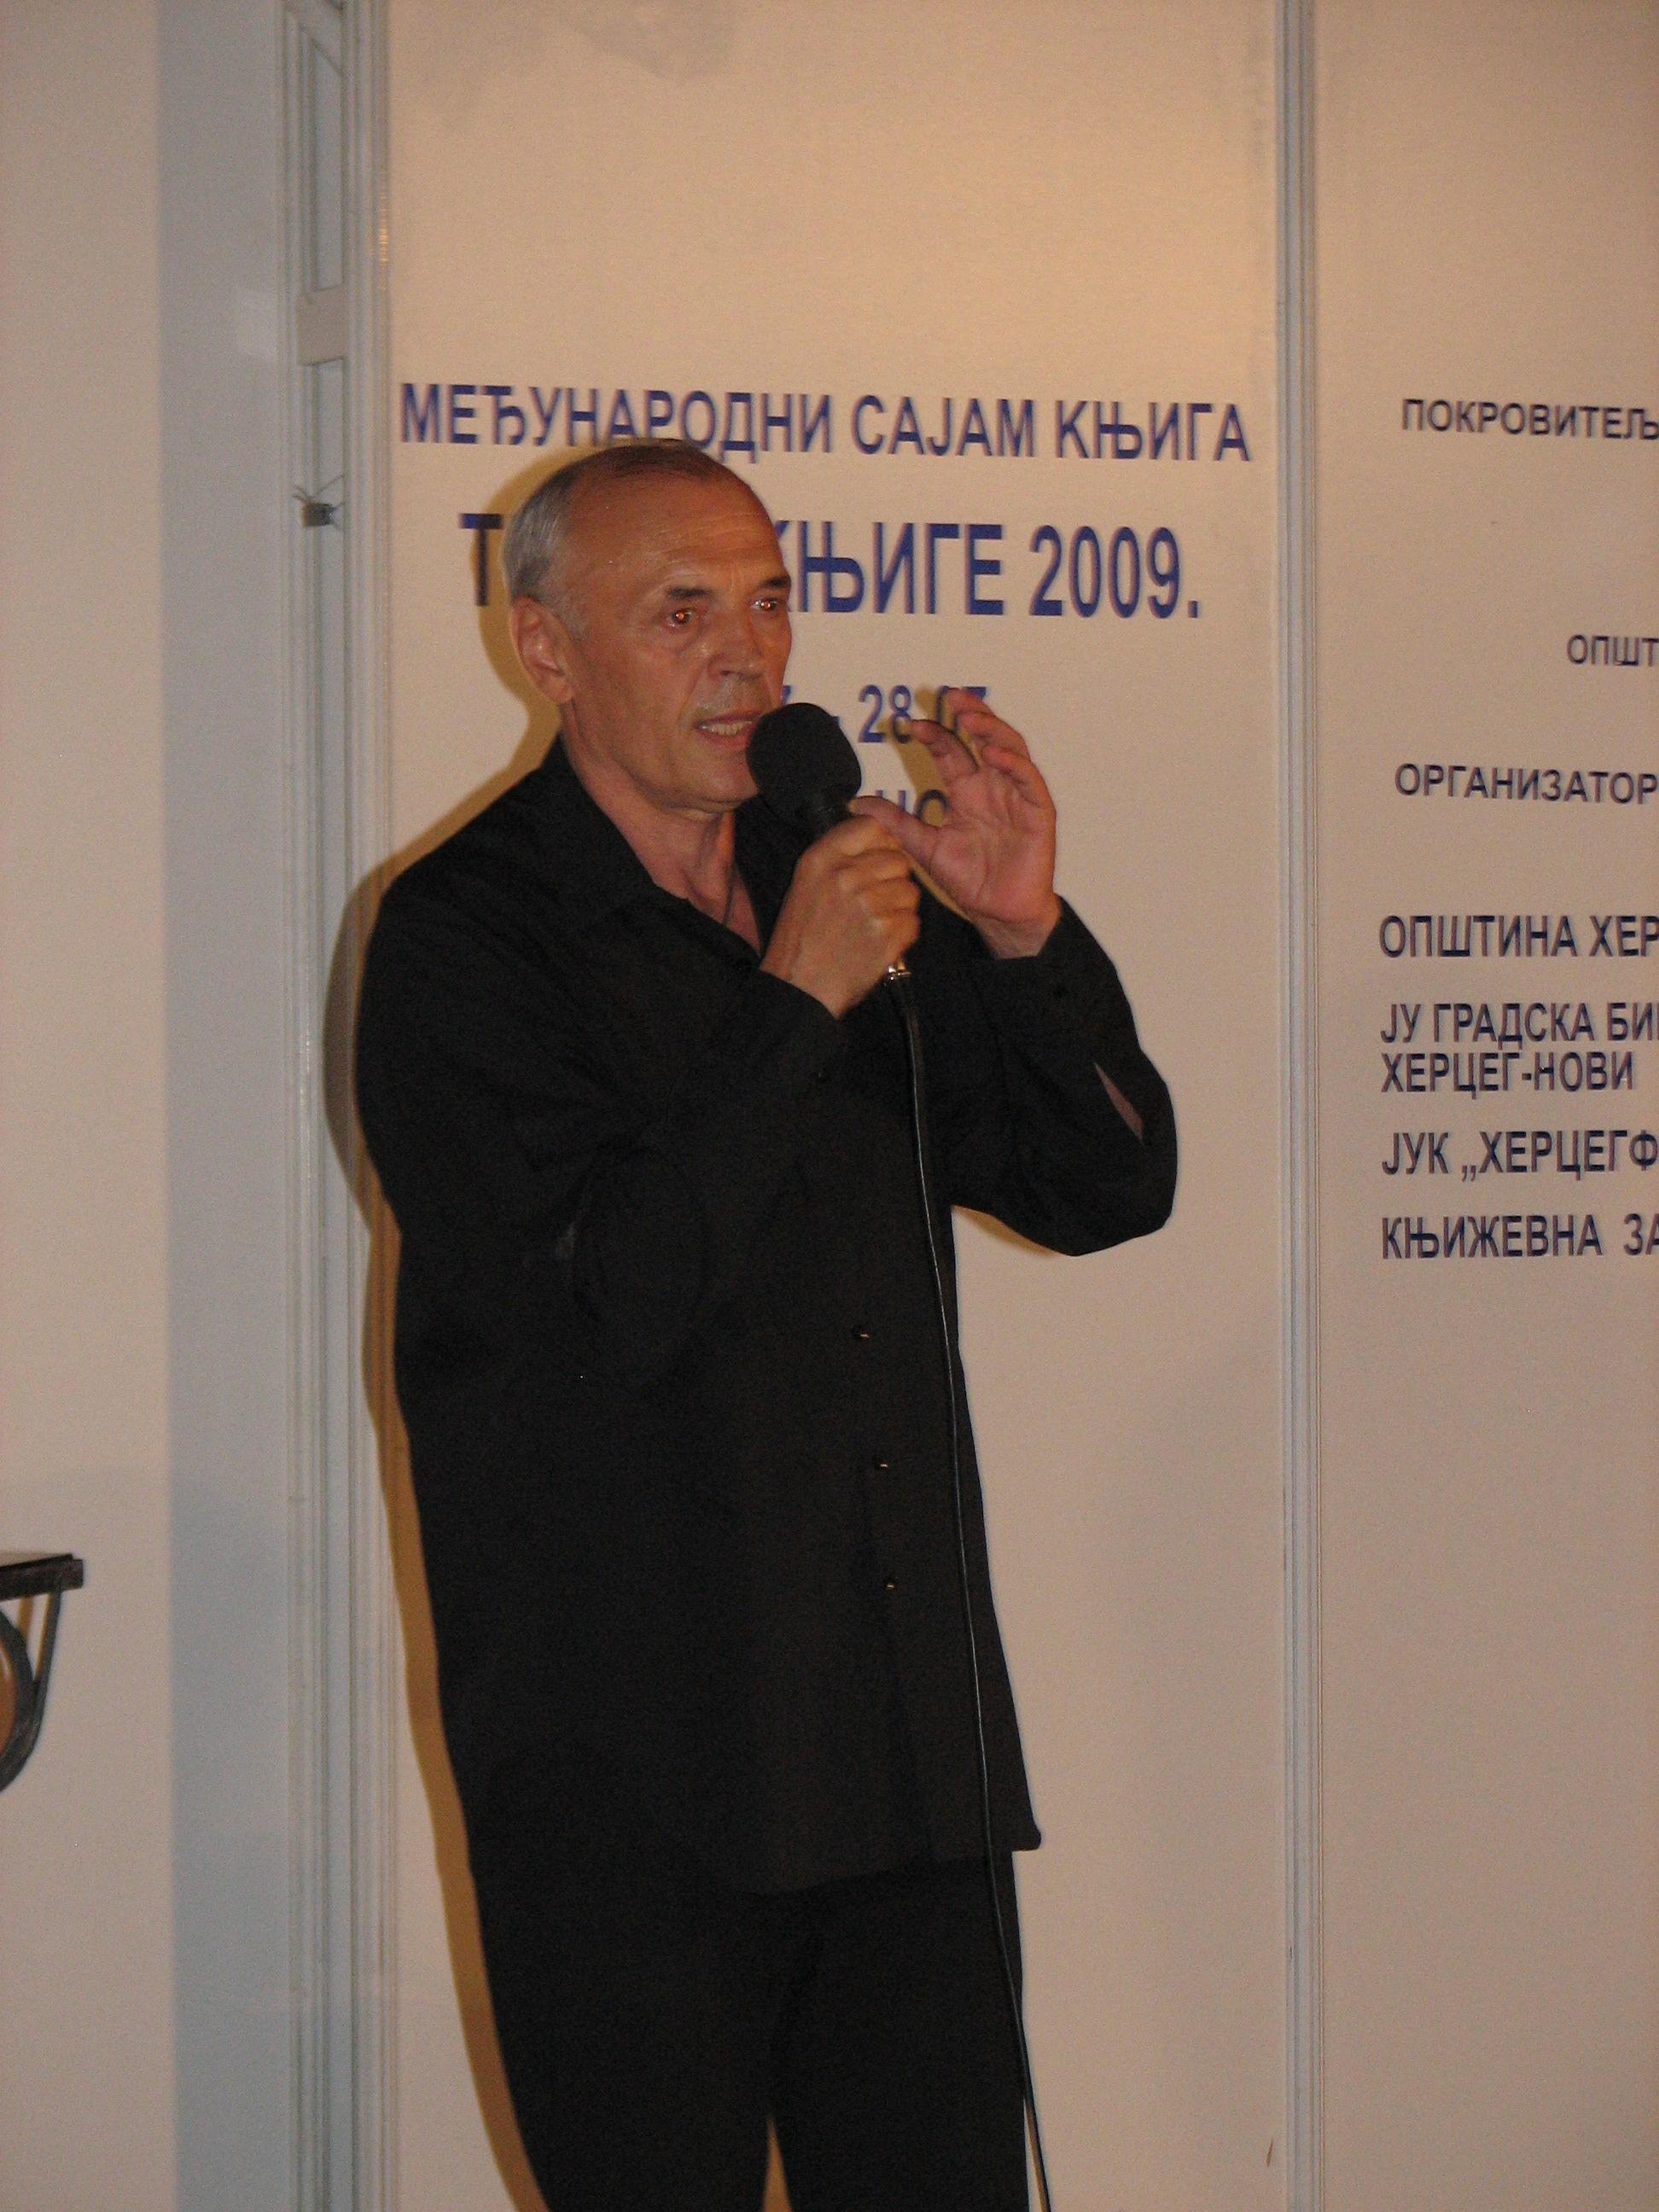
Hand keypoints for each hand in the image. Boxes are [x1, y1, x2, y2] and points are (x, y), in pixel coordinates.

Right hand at [760, 817, 921, 1016]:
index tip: (876, 859)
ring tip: (873, 925)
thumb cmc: (802, 939)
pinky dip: (901, 935)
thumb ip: (837, 857)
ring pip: (910, 890)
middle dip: (893, 879)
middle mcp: (845, 877)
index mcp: (820, 860)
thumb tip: (878, 836)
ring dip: (899, 908)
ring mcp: (868, 905)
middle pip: (898, 859)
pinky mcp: (887, 934)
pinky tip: (879, 943)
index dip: (881, 843)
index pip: (871, 826)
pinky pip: (913, 921)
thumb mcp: (804, 885)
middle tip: (873, 902)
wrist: (800, 989)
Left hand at [851, 690, 1062, 958]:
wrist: (998, 912)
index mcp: (967, 791)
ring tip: (972, 717)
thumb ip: (896, 822)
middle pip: (985, 737)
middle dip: (970, 713)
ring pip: (1010, 749)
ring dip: (993, 729)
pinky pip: (1029, 780)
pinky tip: (994, 755)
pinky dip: (1014, 764)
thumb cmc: (969, 880)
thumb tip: (856, 804)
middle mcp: (992, 786)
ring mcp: (1017, 796)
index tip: (911, 727)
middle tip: (951, 696)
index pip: (952, 750)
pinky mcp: (1038, 812)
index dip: (934, 735)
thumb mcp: (924, 846)